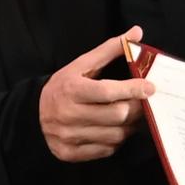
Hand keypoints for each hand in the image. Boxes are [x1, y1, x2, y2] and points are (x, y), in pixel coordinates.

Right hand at [38, 30, 152, 163]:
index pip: (108, 92)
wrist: (34, 112)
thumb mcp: (82, 64)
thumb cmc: (64, 86)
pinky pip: (106, 150)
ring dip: (129, 126)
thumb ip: (110, 49)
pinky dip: (116, 141)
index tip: (150, 87)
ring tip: (131, 116)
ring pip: (115, 135)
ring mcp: (68, 136)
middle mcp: (68, 114)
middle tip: (144, 103)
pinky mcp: (70, 152)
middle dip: (136, 109)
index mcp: (72, 89)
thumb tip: (136, 32)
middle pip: (117, 115)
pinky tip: (115, 129)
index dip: (133, 90)